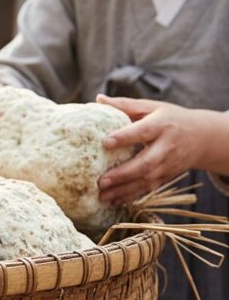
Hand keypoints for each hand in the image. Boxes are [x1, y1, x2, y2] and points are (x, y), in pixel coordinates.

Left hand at [96, 94, 212, 203]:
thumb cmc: (170, 118)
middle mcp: (166, 147)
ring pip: (146, 180)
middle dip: (123, 174)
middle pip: (146, 163)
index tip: (105, 142)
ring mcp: (168, 164)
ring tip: (102, 195)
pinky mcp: (167, 176)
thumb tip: (98, 99)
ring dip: (124, 190)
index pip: (142, 132)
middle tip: (101, 181)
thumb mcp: (151, 107)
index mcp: (162, 125)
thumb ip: (125, 105)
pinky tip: (114, 200)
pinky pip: (149, 188)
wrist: (202, 136)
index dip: (124, 137)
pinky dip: (132, 196)